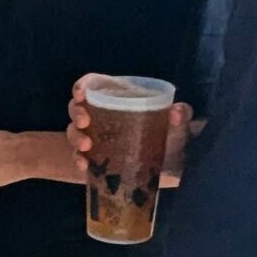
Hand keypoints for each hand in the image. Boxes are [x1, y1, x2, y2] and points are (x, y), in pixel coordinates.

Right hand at [67, 76, 193, 184]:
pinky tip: (84, 165)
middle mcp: (103, 115)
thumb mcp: (178, 130)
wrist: (168, 171)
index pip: (94, 85)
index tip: (79, 94)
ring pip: (74, 130)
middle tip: (85, 122)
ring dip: (75, 137)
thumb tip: (177, 110)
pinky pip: (77, 156)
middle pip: (78, 106)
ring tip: (86, 146)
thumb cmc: (171, 142)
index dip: (82, 86)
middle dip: (76, 112)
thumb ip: (182, 119)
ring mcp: (96, 137)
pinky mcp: (93, 158)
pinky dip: (77, 160)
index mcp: (120, 99)